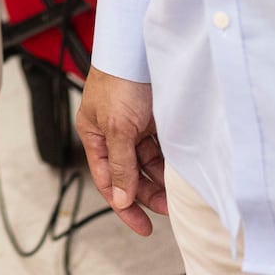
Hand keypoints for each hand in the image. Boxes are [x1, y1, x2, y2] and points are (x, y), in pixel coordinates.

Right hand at [74, 70, 167, 236]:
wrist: (139, 47)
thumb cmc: (120, 80)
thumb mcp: (118, 128)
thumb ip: (121, 166)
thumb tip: (121, 199)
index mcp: (94, 136)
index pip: (108, 181)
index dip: (124, 206)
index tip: (142, 227)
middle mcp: (113, 133)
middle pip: (129, 175)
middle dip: (147, 193)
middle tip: (169, 208)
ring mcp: (134, 126)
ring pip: (148, 163)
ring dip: (161, 179)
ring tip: (178, 190)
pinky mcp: (154, 118)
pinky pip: (162, 148)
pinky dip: (170, 161)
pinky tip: (180, 169)